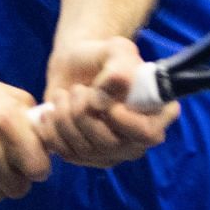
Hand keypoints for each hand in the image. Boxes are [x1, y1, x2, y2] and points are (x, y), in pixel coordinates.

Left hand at [38, 36, 178, 168]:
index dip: (121, 118)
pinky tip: (54, 110)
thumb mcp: (116, 50)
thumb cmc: (101, 58)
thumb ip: (120, 66)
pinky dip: (52, 129)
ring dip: (65, 116)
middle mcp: (138, 141)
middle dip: (84, 111)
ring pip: (84, 150)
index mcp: (157, 115)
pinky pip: (65, 152)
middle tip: (78, 89)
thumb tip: (111, 94)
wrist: (74, 68)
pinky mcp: (86, 159)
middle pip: (110, 144)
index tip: (99, 94)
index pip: (147, 133)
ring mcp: (112, 154)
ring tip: (65, 94)